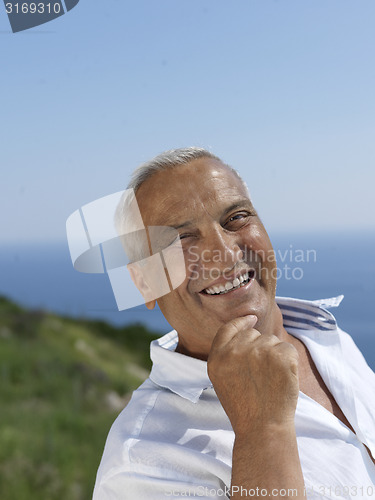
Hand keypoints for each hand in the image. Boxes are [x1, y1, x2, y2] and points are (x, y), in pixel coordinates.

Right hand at [207, 315, 298, 436]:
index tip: (252, 319)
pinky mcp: (280, 356)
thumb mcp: (221, 379)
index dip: (241, 322)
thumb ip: (227, 354)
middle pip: (253, 334)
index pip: (228, 328)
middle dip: (260, 347)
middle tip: (262, 374)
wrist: (262, 428)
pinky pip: (288, 348)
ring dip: (275, 355)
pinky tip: (283, 379)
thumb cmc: (244, 407)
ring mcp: (258, 352)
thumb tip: (248, 329)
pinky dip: (289, 362)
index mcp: (217, 357)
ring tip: (271, 381)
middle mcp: (235, 351)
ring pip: (272, 341)